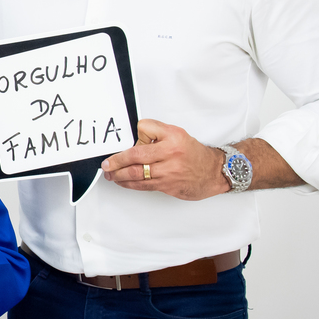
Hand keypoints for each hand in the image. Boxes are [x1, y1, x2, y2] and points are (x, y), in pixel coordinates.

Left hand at [101, 119, 228, 200]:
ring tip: (110, 175)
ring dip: (119, 176)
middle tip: (106, 165)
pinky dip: (130, 184)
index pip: (143, 132)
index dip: (132, 139)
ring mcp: (169, 173)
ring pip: (137, 175)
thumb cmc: (192, 152)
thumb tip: (134, 140)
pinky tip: (123, 182)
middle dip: (116, 163)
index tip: (117, 147)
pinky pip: (144, 186)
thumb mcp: (176, 133)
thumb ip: (154, 132)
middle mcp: (171, 155)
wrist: (213, 171)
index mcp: (172, 138)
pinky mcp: (168, 187)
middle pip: (135, 158)